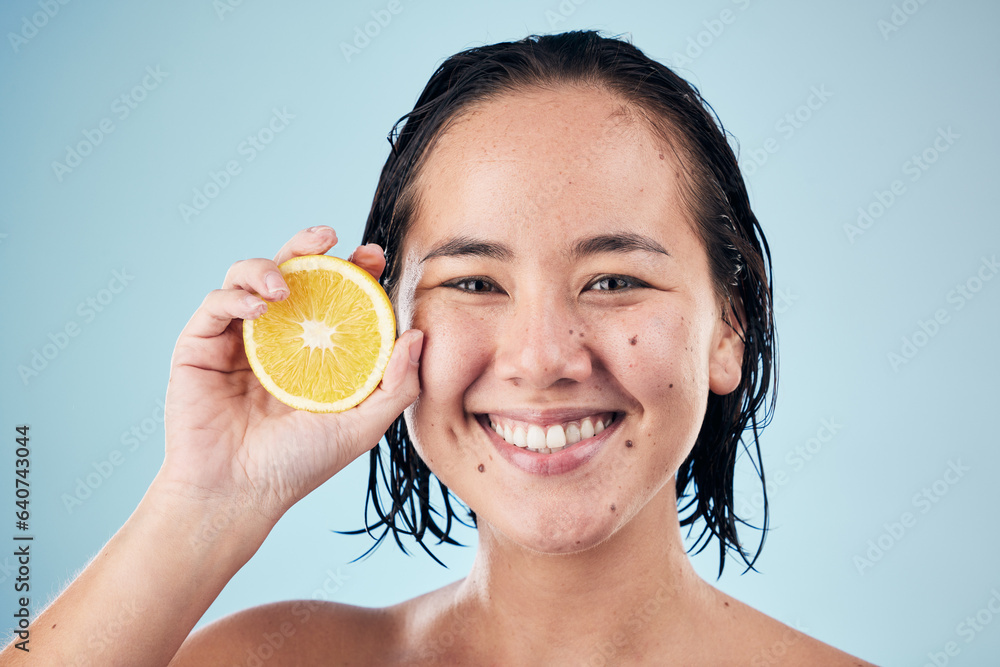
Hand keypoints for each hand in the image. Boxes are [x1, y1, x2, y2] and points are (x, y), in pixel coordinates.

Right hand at [158, 226, 421, 529]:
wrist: (236, 495)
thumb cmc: (298, 465)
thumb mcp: (362, 425)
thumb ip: (396, 384)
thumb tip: (419, 334)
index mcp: (314, 352)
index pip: (335, 297)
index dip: (355, 271)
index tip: (375, 256)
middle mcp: (276, 338)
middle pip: (292, 273)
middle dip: (310, 247)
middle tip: (331, 237)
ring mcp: (236, 339)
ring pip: (249, 276)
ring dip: (270, 266)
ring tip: (287, 283)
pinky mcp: (199, 346)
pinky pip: (216, 304)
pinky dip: (236, 295)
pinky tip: (259, 307)